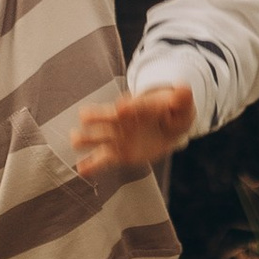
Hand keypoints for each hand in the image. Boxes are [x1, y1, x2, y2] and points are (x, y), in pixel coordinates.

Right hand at [73, 82, 194, 176]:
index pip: (133, 106)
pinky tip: (81, 169)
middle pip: (108, 118)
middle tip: (85, 116)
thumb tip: (184, 89)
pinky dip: (92, 165)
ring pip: (99, 138)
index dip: (128, 107)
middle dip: (97, 117)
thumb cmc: (173, 112)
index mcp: (139, 107)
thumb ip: (182, 98)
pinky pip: (103, 160)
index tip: (122, 108)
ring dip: (87, 138)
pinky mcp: (118, 153)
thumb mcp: (181, 104)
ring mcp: (118, 137)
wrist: (167, 124)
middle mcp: (123, 121)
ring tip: (75, 140)